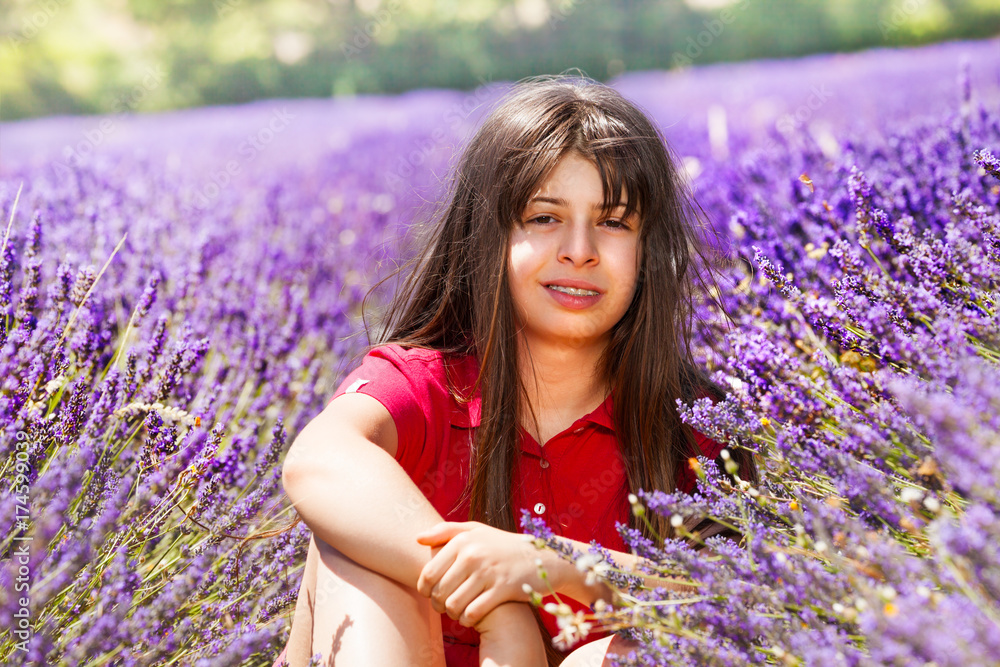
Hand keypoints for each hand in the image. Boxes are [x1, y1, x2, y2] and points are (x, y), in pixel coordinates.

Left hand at [414, 521, 547, 628]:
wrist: (541, 556)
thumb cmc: (500, 544)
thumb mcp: (475, 530)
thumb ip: (444, 531)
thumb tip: (418, 538)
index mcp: (462, 541)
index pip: (427, 574)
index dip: (425, 590)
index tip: (432, 594)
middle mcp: (473, 555)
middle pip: (439, 592)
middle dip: (438, 605)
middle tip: (446, 606)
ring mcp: (488, 572)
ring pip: (453, 605)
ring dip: (453, 614)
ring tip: (458, 611)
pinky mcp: (503, 589)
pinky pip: (473, 613)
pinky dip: (468, 619)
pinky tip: (472, 616)